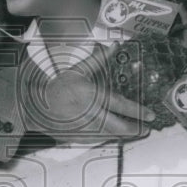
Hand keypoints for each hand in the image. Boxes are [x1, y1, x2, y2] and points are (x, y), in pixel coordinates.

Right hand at [26, 67, 154, 142]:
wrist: (34, 105)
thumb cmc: (57, 86)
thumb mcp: (78, 70)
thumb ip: (98, 59)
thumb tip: (114, 46)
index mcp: (90, 94)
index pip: (120, 105)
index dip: (138, 111)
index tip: (151, 115)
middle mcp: (88, 113)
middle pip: (118, 127)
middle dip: (134, 129)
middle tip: (146, 130)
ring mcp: (82, 127)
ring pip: (109, 135)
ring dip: (123, 134)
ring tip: (133, 132)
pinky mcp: (76, 137)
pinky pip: (97, 139)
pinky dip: (107, 137)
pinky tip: (114, 135)